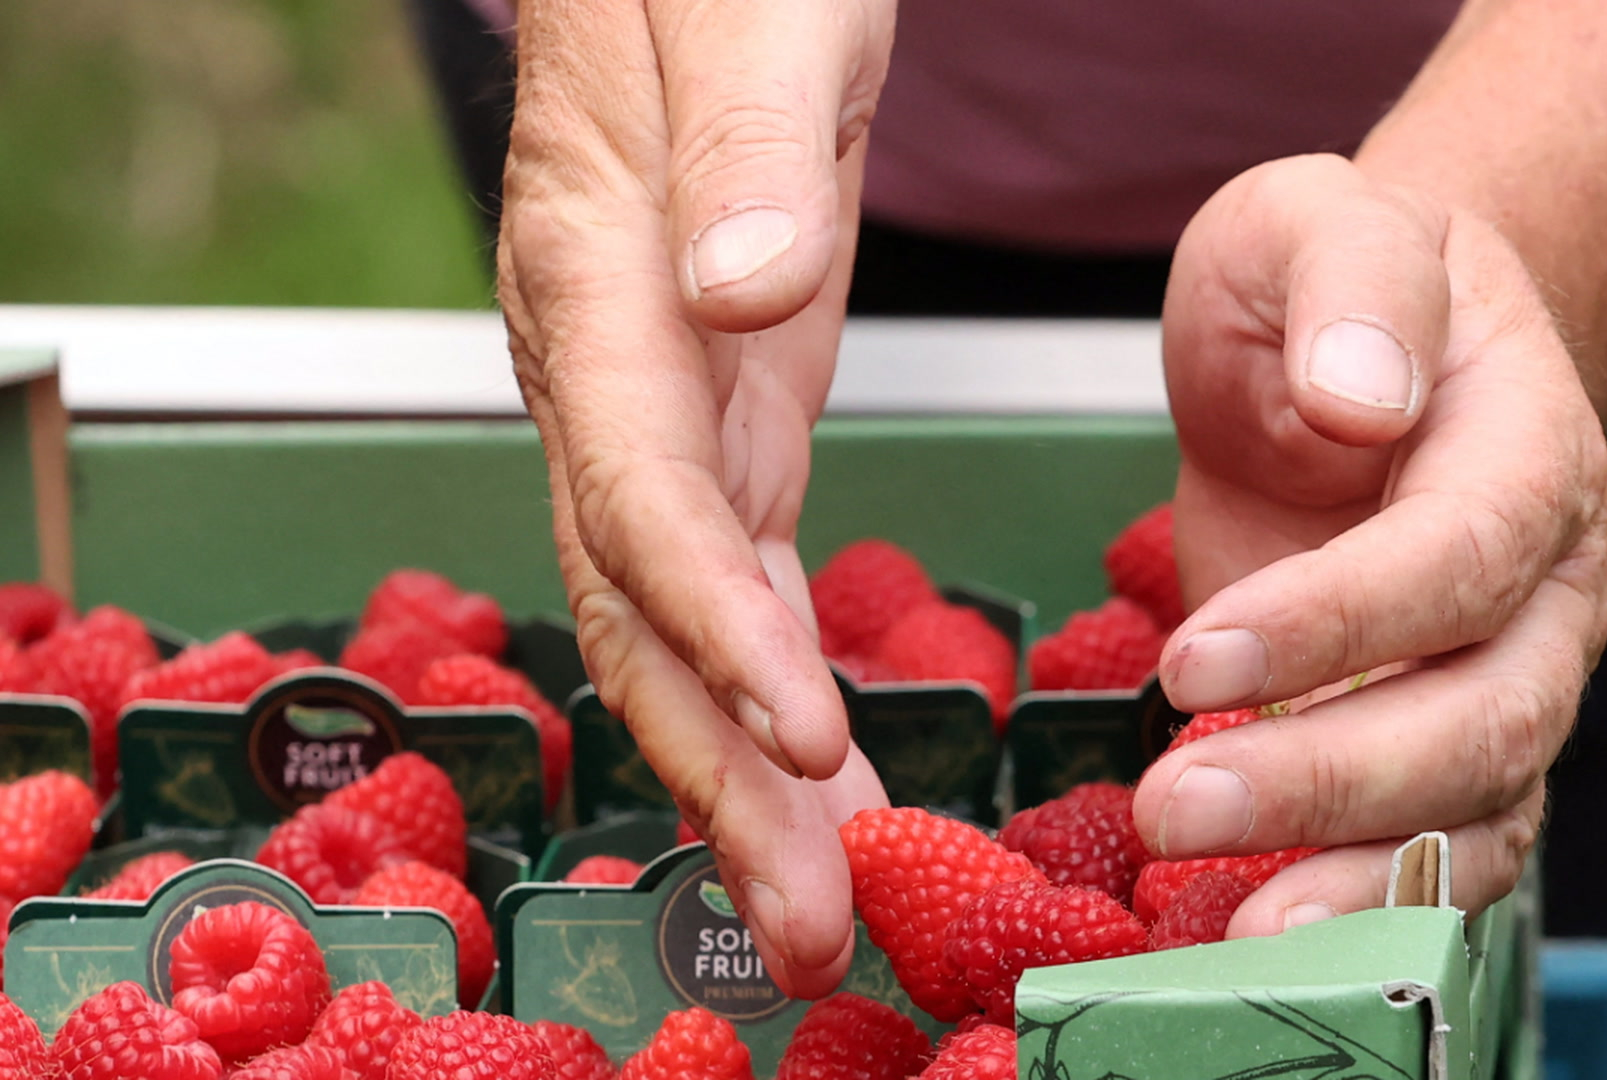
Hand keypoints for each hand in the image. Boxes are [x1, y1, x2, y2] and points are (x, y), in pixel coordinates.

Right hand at [496, 0, 894, 995]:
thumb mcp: (754, 14)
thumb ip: (744, 150)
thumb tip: (741, 294)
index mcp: (602, 278)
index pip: (641, 486)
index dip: (709, 619)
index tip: (801, 730)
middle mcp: (608, 369)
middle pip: (638, 600)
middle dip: (714, 767)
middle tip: (803, 916)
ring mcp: (658, 400)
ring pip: (675, 615)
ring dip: (736, 765)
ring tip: (811, 899)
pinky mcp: (722, 408)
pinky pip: (727, 571)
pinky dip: (765, 677)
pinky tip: (812, 765)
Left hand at [1134, 154, 1606, 929]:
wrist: (1357, 351)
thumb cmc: (1336, 286)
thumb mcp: (1321, 222)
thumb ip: (1351, 284)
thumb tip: (1359, 397)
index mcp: (1523, 447)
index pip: (1461, 553)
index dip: (1343, 620)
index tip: (1200, 658)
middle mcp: (1539, 583)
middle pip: (1486, 713)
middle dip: (1335, 778)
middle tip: (1181, 808)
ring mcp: (1499, 672)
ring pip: (1474, 805)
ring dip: (1355, 872)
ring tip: (1235, 926)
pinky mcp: (1430, 732)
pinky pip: (1437, 841)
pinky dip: (1367, 900)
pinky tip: (1265, 931)